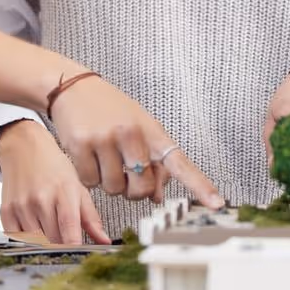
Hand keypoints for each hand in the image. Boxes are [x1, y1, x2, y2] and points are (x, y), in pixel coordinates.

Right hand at [0, 120, 109, 244]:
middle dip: (62, 245)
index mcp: (64, 193)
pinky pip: (17, 239)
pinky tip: (33, 228)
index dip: (75, 248)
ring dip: (44, 242)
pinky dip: (26, 240)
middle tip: (65, 239)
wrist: (24, 147)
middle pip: (54, 241)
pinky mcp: (6, 211)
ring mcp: (21, 206)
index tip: (81, 256)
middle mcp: (41, 200)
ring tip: (49, 229)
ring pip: (36, 242)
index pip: (69, 231)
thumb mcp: (78, 188)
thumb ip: (91, 218)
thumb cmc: (54, 167)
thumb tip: (105, 242)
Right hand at [46, 75, 221, 208]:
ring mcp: (106, 139)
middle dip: (133, 190)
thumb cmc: (109, 108)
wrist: (73, 86)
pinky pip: (90, 182)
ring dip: (108, 182)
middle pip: (141, 188)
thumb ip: (152, 160)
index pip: (180, 162)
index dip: (199, 185)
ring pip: (113, 189)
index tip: (217, 203)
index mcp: (151, 130)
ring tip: (104, 158)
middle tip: (125, 175)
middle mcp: (131, 134)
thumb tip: (156, 196)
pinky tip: (88, 156)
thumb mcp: (138, 127)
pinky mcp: (81, 145)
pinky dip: (89, 176)